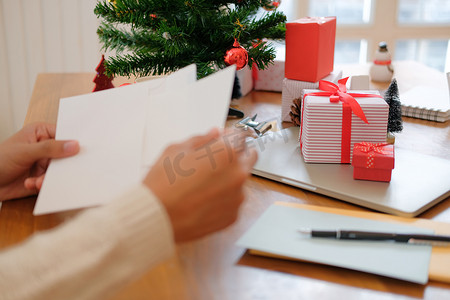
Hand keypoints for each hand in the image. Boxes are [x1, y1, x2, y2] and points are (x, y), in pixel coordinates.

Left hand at [0, 123, 79, 200]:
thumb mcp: (24, 151)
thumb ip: (50, 148)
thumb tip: (74, 145)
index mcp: (41, 133)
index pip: (64, 135)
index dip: (74, 142)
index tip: (82, 151)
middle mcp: (45, 148)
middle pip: (65, 155)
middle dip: (62, 166)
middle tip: (60, 172)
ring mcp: (44, 164)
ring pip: (60, 171)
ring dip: (49, 178)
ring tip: (36, 181)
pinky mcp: (43, 178)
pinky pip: (53, 182)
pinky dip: (43, 185)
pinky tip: (31, 184)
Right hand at [144, 128, 257, 242]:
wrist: (156, 217)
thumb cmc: (163, 184)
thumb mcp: (177, 149)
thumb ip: (202, 139)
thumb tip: (214, 134)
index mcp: (226, 153)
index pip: (241, 136)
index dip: (229, 136)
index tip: (222, 139)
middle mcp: (238, 174)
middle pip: (248, 157)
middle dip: (236, 155)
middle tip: (216, 160)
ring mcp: (237, 197)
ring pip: (240, 181)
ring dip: (229, 178)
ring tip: (203, 184)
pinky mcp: (233, 216)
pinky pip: (233, 201)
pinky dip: (224, 198)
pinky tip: (204, 199)